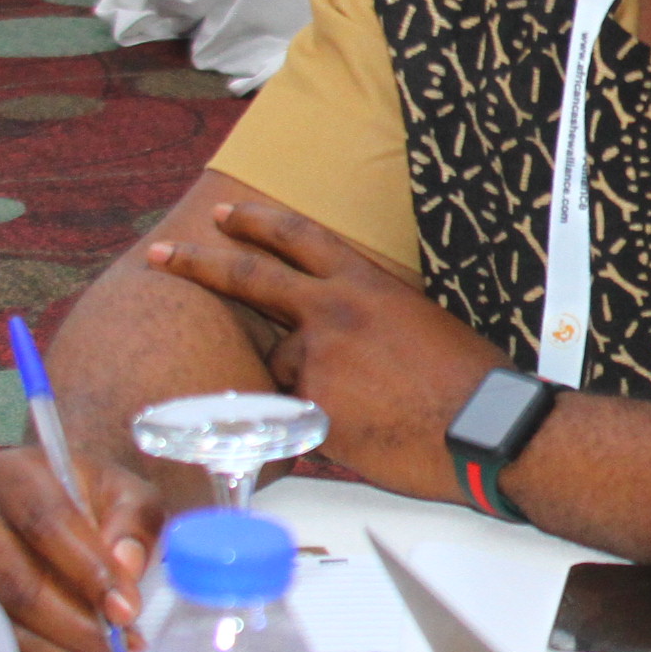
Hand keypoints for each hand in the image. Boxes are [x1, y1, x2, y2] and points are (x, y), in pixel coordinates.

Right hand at [0, 446, 161, 651]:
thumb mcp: (127, 491)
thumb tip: (126, 569)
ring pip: (5, 622)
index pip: (47, 525)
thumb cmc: (94, 495)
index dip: (88, 571)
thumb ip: (136, 522)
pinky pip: (2, 642)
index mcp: (15, 478)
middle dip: (78, 627)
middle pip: (18, 584)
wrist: (57, 497)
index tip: (127, 610)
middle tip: (126, 650)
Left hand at [145, 199, 500, 498]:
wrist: (486, 428)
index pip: (297, 237)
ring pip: (280, 366)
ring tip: (365, 407)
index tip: (223, 216)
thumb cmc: (469, 381)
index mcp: (364, 284)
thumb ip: (369, 317)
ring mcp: (317, 359)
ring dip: (303, 385)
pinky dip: (317, 423)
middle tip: (164, 254)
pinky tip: (363, 434)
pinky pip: (294, 413)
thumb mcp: (420, 323)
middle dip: (198, 263)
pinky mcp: (311, 407)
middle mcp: (333, 311)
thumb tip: (345, 336)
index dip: (255, 223)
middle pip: (250, 278)